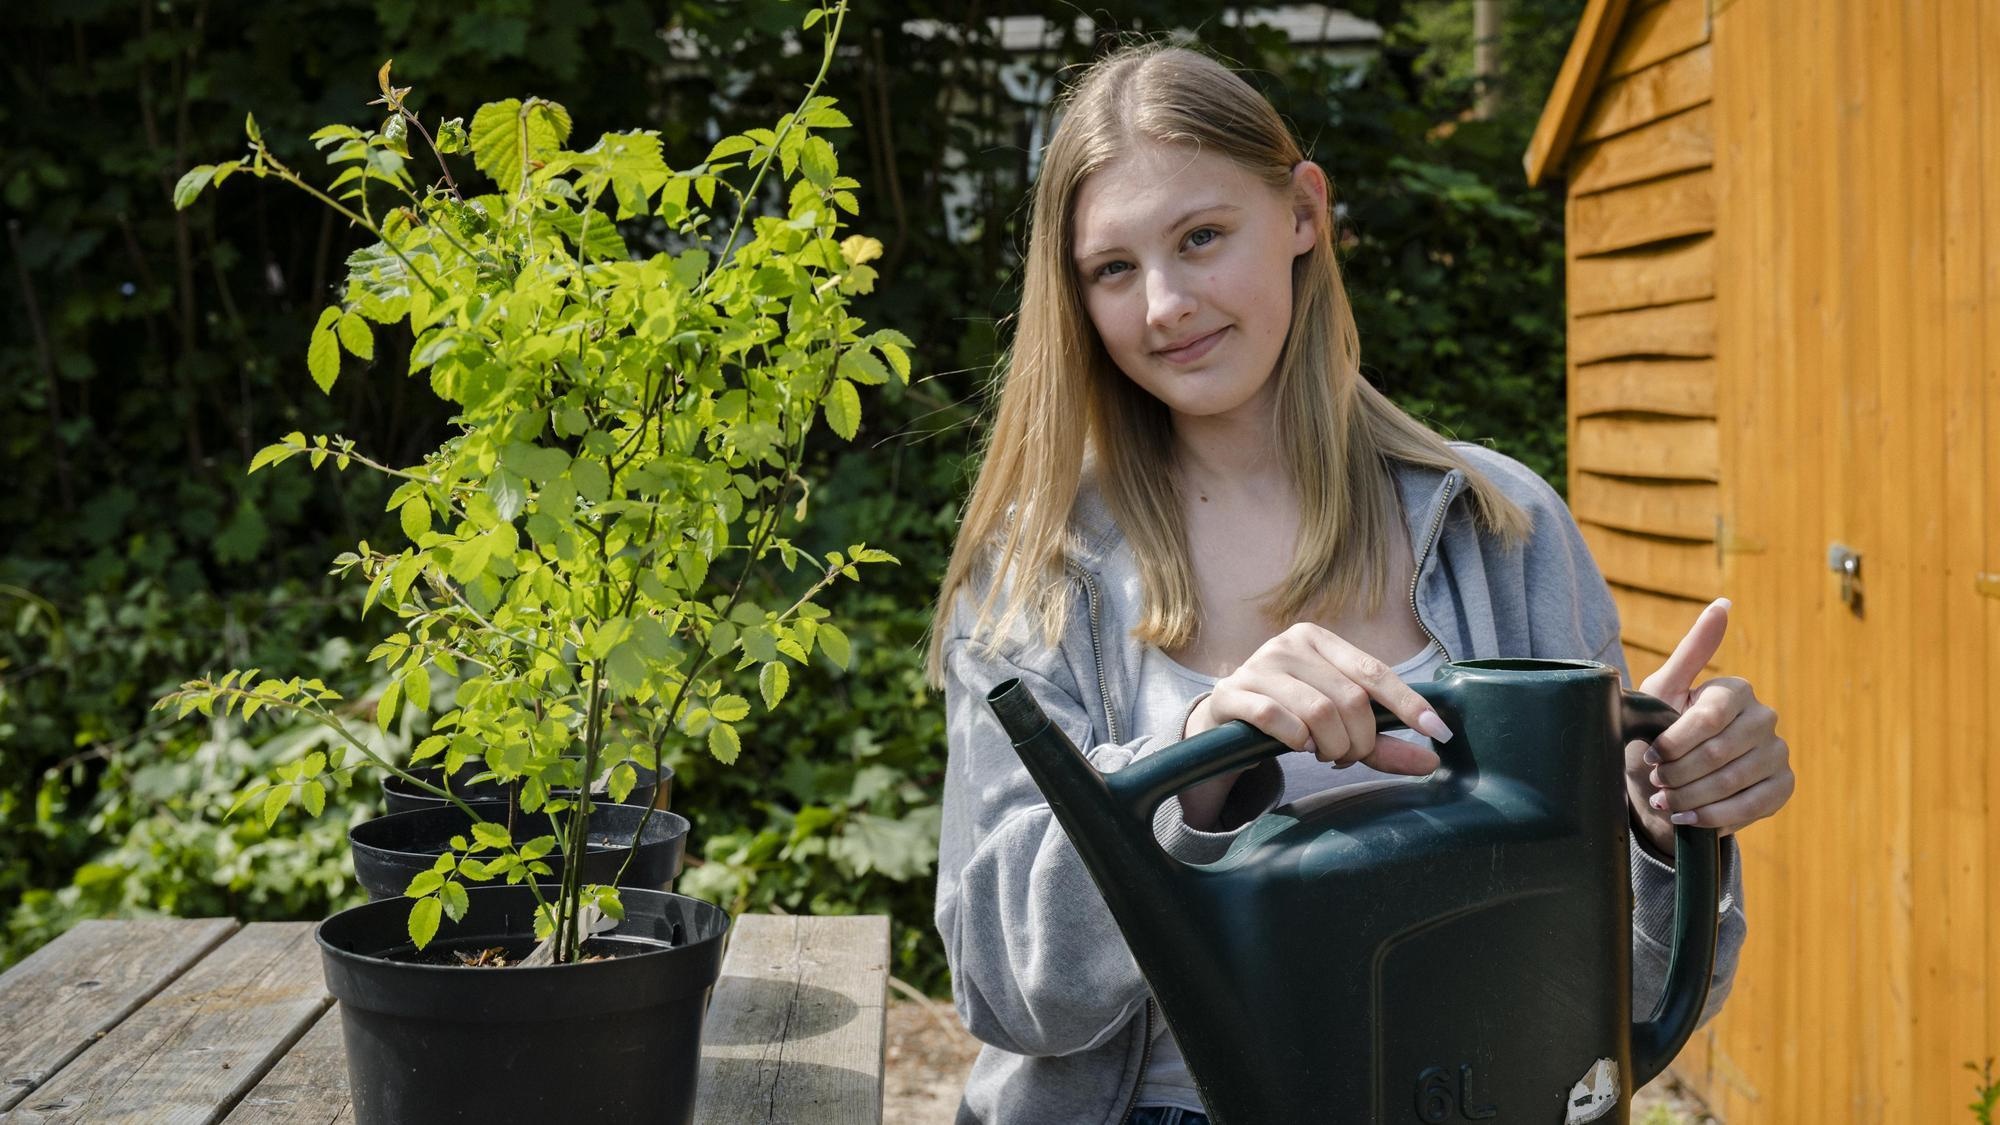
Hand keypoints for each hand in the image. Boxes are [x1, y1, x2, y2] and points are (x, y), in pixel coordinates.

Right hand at [1177, 623, 1455, 828]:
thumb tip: (1430, 761)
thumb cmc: (1289, 717)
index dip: (1408, 703)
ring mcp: (1257, 665)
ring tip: (1324, 754)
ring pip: (1318, 711)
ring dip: (1330, 745)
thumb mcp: (1337, 725)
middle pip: (1350, 699)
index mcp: (1319, 640)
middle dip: (1359, 741)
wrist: (1223, 723)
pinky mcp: (1230, 692)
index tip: (1438, 731)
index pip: (1374, 671)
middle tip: (1349, 757)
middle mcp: (1288, 644)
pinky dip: (1296, 739)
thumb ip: (1382, 743)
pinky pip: (1275, 718)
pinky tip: (1297, 746)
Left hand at [1626, 599, 1794, 855]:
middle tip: (1656, 782)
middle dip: (1679, 774)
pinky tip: (1690, 818)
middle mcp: (1764, 718)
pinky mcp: (1782, 786)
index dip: (1675, 742)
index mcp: (1736, 690)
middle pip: (1720, 753)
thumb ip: (1692, 651)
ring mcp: (1777, 753)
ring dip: (1692, 798)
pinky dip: (1715, 816)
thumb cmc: (1658, 734)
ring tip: (1667, 801)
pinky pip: (1754, 806)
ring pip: (1735, 782)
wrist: (1663, 788)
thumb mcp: (1661, 691)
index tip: (1651, 756)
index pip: (1709, 717)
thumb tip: (1724, 604)